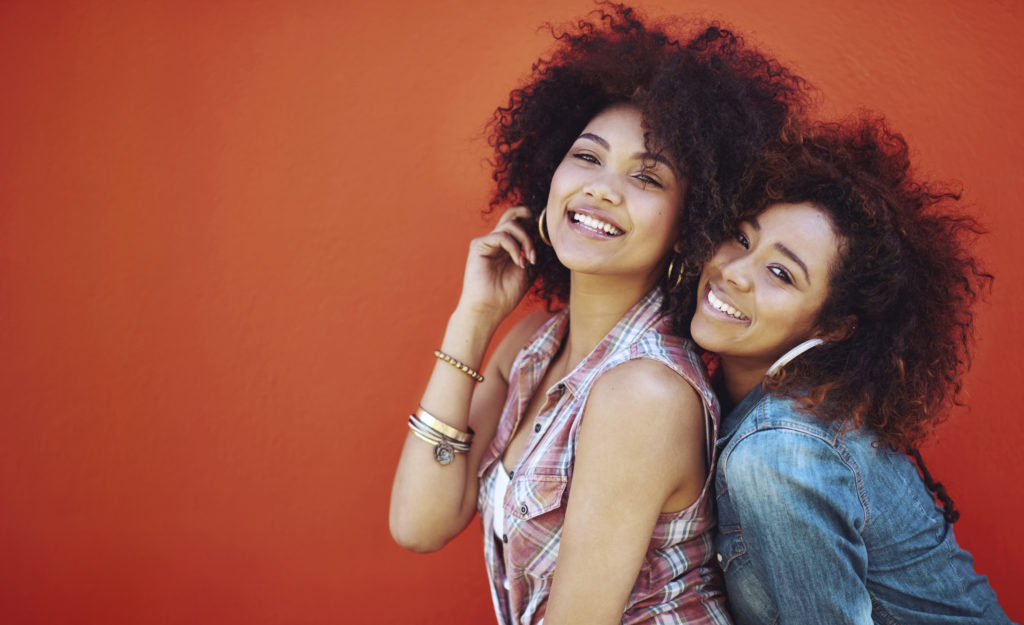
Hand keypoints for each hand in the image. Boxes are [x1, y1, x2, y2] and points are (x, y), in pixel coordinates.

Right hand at [454, 206, 537, 327]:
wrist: (489, 309)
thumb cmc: (506, 294)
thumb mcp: (529, 271)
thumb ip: (536, 253)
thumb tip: (547, 238)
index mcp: (508, 246)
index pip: (521, 222)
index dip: (535, 223)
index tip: (547, 236)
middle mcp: (497, 240)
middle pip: (512, 213)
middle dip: (529, 214)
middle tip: (540, 229)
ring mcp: (487, 242)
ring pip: (510, 223)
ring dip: (526, 240)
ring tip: (530, 260)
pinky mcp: (478, 245)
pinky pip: (501, 235)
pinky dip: (514, 247)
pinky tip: (519, 263)